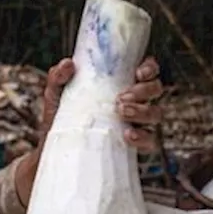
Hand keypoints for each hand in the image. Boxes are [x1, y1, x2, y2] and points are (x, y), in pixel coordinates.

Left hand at [16, 56, 166, 203]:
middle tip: (121, 98)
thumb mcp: (56, 93)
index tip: (138, 72)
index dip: (149, 68)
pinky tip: (127, 135)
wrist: (56, 150)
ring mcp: (137, 123)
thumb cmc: (61, 115)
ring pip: (156, 113)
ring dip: (143, 111)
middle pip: (156, 89)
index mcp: (122, 83)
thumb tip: (68, 64)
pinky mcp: (135, 146)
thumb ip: (58, 76)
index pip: (147, 70)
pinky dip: (142, 137)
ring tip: (121, 112)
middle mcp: (135, 101)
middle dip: (144, 91)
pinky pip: (150, 141)